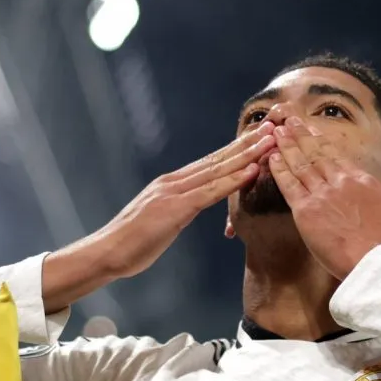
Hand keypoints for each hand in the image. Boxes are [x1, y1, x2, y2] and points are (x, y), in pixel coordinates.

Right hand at [90, 122, 276, 277]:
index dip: (236, 149)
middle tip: (272, 127)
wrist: (107, 252)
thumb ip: (177, 209)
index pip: (210, 163)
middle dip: (247, 143)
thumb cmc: (132, 243)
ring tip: (270, 142)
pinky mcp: (175, 208)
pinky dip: (233, 180)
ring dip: (247, 155)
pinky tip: (252, 171)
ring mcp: (173, 192)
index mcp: (172, 184)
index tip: (258, 137)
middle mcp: (174, 181)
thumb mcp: (161, 221)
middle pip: (218, 159)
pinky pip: (210, 192)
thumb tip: (191, 206)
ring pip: (218, 170)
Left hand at [268, 117, 380, 280]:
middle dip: (301, 135)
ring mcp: (322, 195)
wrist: (377, 262)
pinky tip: (271, 158)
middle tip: (288, 120)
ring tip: (276, 131)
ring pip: (300, 164)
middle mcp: (340, 182)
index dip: (321, 141)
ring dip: (287, 146)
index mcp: (362, 180)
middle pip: (316, 153)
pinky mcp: (306, 212)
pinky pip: (289, 186)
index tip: (312, 130)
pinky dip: (279, 170)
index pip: (337, 156)